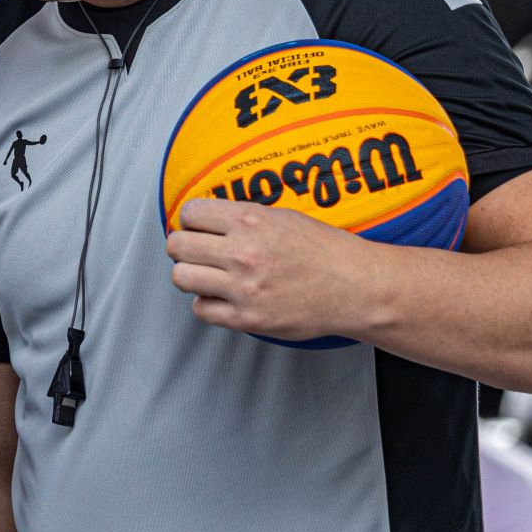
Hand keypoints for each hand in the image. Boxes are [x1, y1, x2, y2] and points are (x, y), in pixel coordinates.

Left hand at [166, 200, 371, 341]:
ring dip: (190, 274)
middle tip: (197, 251)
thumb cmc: (324, 251)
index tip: (198, 227)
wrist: (354, 287)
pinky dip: (207, 303)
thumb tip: (206, 220)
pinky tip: (223, 297)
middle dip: (184, 246)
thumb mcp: (283, 216)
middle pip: (177, 245)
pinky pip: (200, 309)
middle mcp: (242, 252)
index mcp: (250, 221)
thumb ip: (243, 218)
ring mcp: (243, 288)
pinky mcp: (247, 318)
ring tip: (208, 274)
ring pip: (181, 277)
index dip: (191, 220)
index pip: (190, 213)